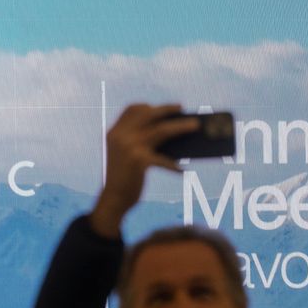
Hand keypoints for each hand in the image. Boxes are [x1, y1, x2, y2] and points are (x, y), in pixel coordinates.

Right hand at [90, 103, 197, 237]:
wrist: (112, 200)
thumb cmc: (124, 179)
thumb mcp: (127, 155)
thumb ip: (140, 142)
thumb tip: (171, 133)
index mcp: (115, 132)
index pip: (131, 109)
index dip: (147, 106)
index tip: (161, 107)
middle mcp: (121, 135)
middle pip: (149, 114)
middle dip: (167, 109)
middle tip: (181, 107)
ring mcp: (130, 146)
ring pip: (162, 130)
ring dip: (181, 126)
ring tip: (195, 126)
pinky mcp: (139, 160)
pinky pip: (164, 159)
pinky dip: (174, 165)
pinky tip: (182, 170)